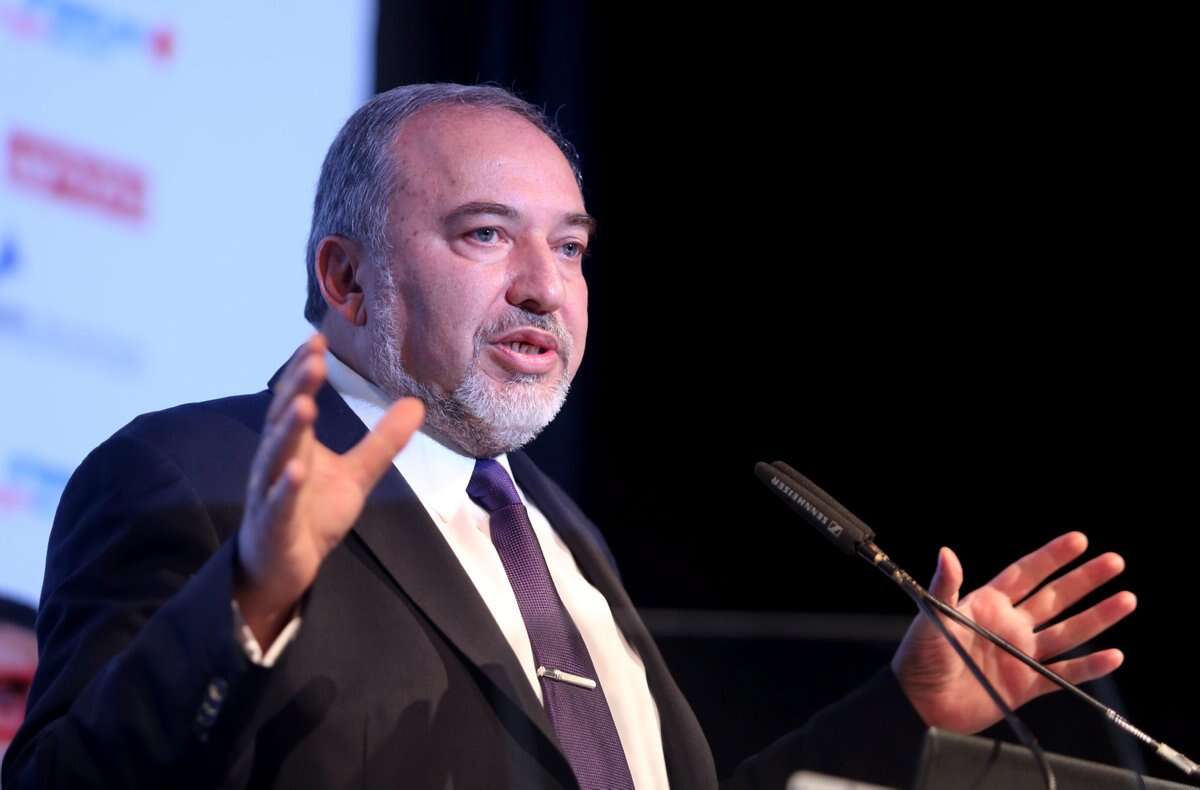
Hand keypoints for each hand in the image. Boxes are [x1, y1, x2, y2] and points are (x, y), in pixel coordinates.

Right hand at [235, 334, 423, 643]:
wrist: (282, 569)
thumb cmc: (311, 515)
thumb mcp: (356, 475)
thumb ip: (382, 441)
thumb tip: (417, 404)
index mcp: (294, 446)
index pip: (294, 400)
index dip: (302, 372)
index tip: (315, 339)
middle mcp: (276, 463)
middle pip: (283, 421)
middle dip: (296, 389)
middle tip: (312, 358)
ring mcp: (269, 495)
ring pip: (275, 459)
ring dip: (288, 432)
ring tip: (303, 405)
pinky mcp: (274, 527)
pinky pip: (278, 506)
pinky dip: (284, 489)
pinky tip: (294, 471)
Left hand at [891, 532, 1135, 732]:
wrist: (919, 703)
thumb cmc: (920, 655)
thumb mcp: (932, 614)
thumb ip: (946, 585)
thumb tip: (947, 552)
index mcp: (988, 604)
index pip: (1027, 573)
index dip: (1052, 557)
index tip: (1080, 540)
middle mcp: (1010, 625)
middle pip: (1056, 598)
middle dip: (1084, 580)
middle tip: (1114, 562)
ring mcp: (1021, 655)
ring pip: (1068, 632)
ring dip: (1097, 617)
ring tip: (1127, 599)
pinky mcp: (1026, 685)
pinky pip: (1064, 675)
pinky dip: (1089, 667)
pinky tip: (1113, 655)